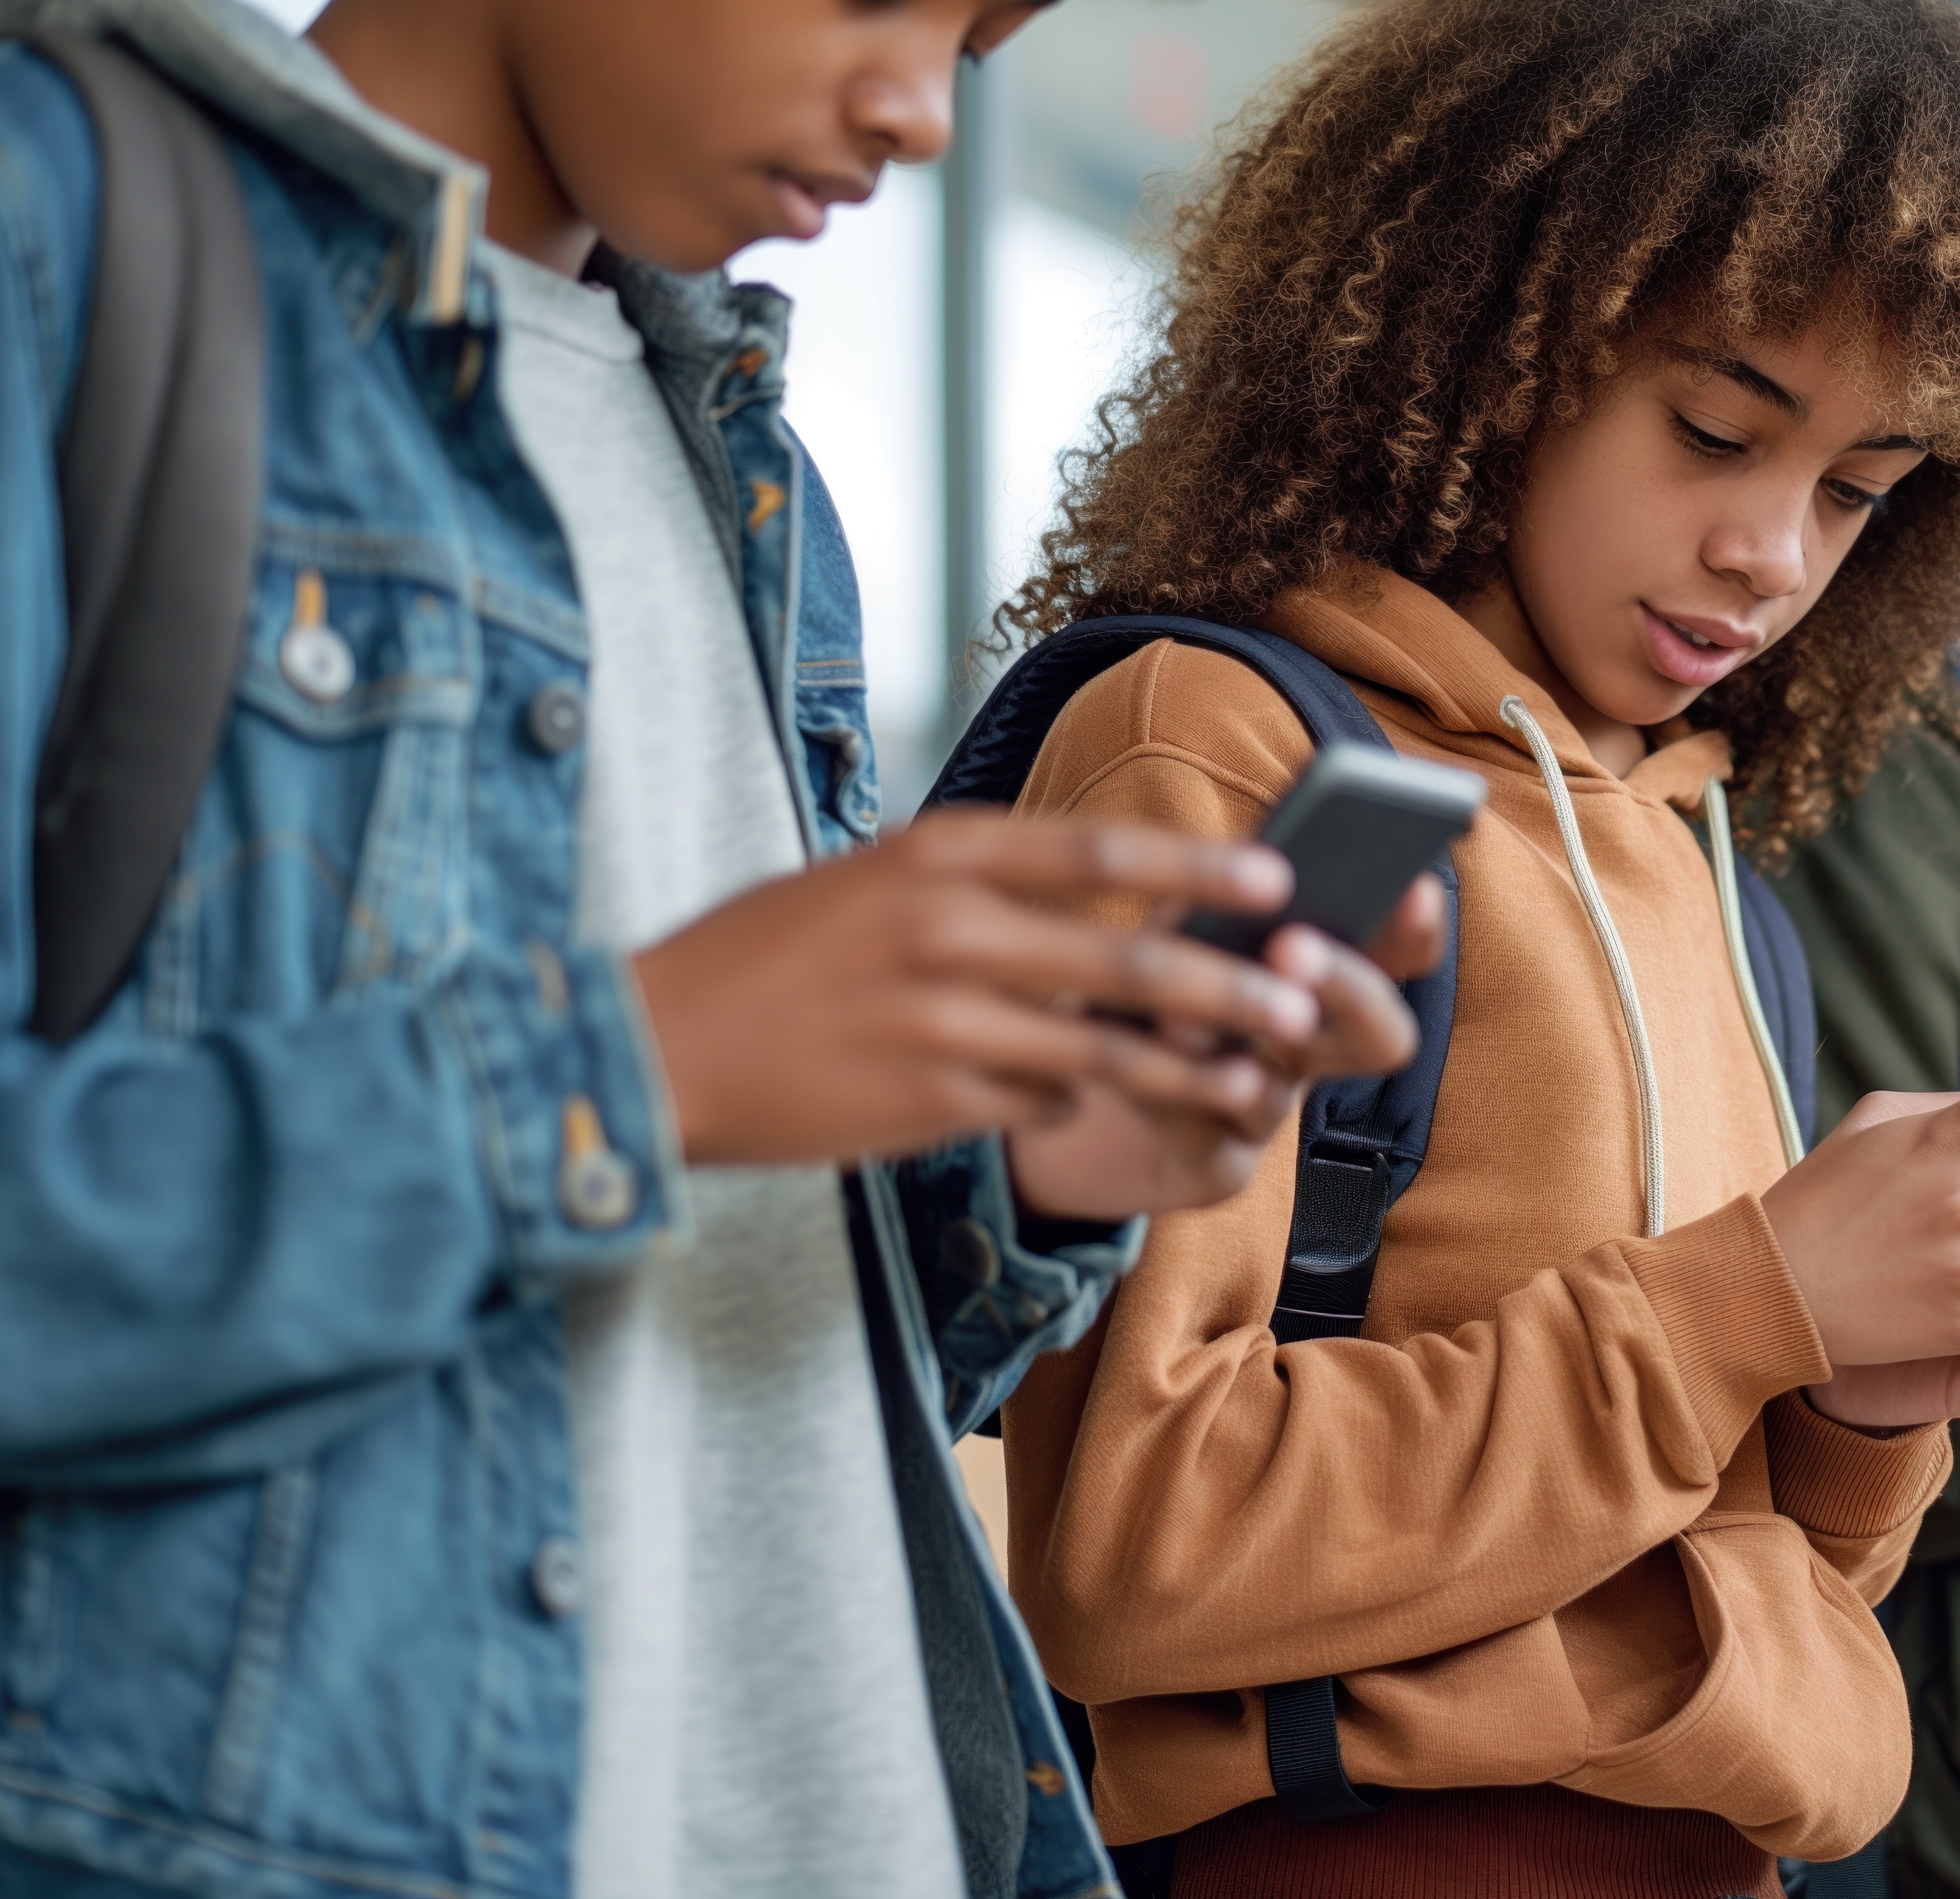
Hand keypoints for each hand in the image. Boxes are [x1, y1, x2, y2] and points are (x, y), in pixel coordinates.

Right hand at [630, 808, 1370, 1170]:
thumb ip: (971, 884)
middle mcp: (947, 925)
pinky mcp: (930, 1098)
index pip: (1096, 848)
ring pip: (1102, 1043)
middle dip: (1226, 980)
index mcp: (936, 855)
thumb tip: (1082, 892)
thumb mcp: (868, 883)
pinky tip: (1110, 1111)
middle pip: (1123, 952)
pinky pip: (1042, 1102)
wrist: (656, 1048)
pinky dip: (1085, 1106)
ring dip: (1190, 1065)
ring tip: (1260, 1080)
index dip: (1197, 866)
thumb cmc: (765, 960)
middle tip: (1303, 999)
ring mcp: (940, 1016)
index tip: (1277, 879)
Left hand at [1004, 880, 1448, 1221]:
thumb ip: (1209, 906)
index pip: (1400, 955)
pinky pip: (1205, 1139)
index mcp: (1316, 978)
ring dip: (1222, 1047)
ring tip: (1177, 1015)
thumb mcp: (1171, 930)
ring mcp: (1268, 1114)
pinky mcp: (1219, 1170)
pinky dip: (1160, 1096)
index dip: (1416, 930)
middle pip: (1380, 1037)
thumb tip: (1235, 887)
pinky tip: (1123, 1070)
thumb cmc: (1139, 984)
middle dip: (1344, 986)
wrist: (1079, 1087)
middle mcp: (1309, 1051)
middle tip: (1293, 948)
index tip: (1413, 888)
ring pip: (1275, 1092)